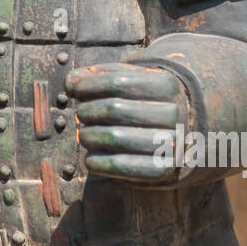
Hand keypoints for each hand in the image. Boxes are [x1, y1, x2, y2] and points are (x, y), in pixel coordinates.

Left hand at [65, 62, 188, 185]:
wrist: (175, 136)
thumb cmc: (142, 102)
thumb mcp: (129, 81)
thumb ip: (99, 76)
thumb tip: (71, 81)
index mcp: (167, 85)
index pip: (118, 82)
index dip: (88, 85)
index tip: (73, 89)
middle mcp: (174, 113)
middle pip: (114, 109)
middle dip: (87, 111)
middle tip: (81, 114)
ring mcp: (171, 143)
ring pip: (114, 137)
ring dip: (89, 136)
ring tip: (85, 135)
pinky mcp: (162, 169)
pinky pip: (120, 165)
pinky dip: (97, 162)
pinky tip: (90, 158)